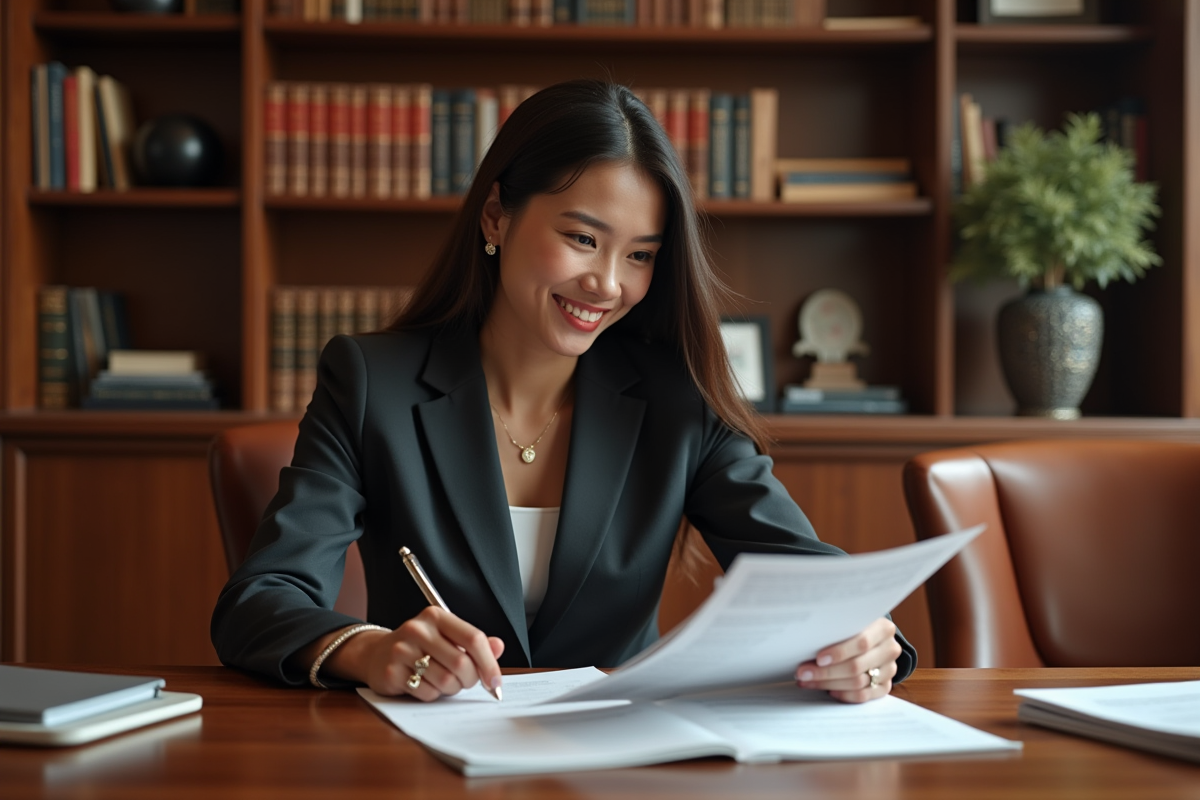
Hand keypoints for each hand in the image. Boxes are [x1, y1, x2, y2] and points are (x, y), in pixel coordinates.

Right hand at [330, 607, 504, 700]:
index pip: (473, 638)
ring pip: (445, 680)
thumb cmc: (420, 646)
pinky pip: (426, 693)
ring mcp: (402, 650)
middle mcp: (418, 629)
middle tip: (466, 682)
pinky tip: (425, 684)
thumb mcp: (447, 637)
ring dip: (452, 688)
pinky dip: (433, 694)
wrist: (377, 654)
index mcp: (436, 616)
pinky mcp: (392, 672)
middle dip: (470, 679)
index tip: (495, 682)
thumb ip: (474, 642)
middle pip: (461, 662)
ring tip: (444, 680)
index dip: (489, 663)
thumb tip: (498, 646)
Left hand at [794, 617, 900, 703]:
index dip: (839, 652)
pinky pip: (864, 696)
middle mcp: (890, 649)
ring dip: (829, 684)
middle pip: (856, 666)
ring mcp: (890, 669)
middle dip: (825, 672)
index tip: (818, 659)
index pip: (861, 643)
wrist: (874, 639)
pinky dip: (844, 694)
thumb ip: (836, 629)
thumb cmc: (854, 628)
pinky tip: (828, 691)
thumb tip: (806, 640)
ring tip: (808, 681)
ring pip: (858, 683)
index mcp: (883, 629)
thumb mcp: (849, 622)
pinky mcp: (886, 685)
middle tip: (803, 673)